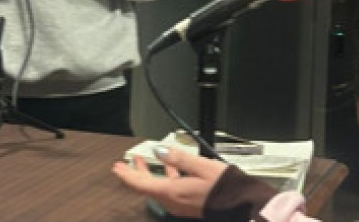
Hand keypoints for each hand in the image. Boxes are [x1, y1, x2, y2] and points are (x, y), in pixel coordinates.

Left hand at [112, 146, 228, 217]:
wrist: (241, 206)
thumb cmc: (224, 188)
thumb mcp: (200, 166)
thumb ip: (178, 158)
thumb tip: (159, 151)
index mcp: (172, 192)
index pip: (141, 185)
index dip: (127, 175)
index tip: (117, 167)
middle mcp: (173, 202)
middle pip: (146, 187)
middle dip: (135, 173)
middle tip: (124, 163)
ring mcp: (179, 205)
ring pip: (157, 189)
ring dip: (149, 175)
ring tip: (144, 162)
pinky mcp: (187, 205)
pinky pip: (169, 191)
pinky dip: (163, 178)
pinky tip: (170, 169)